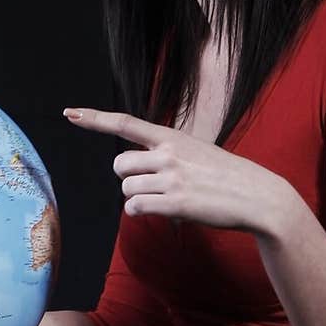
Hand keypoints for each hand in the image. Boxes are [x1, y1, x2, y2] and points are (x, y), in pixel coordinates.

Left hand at [62, 106, 290, 236]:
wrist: (257, 196)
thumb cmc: (226, 177)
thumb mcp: (197, 153)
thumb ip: (167, 156)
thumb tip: (141, 175)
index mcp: (172, 137)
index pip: (125, 123)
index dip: (94, 119)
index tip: (68, 112)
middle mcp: (168, 154)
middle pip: (119, 166)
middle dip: (129, 179)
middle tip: (153, 185)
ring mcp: (171, 178)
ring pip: (126, 189)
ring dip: (138, 198)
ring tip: (165, 199)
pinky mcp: (174, 203)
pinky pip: (135, 208)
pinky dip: (142, 212)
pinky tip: (162, 211)